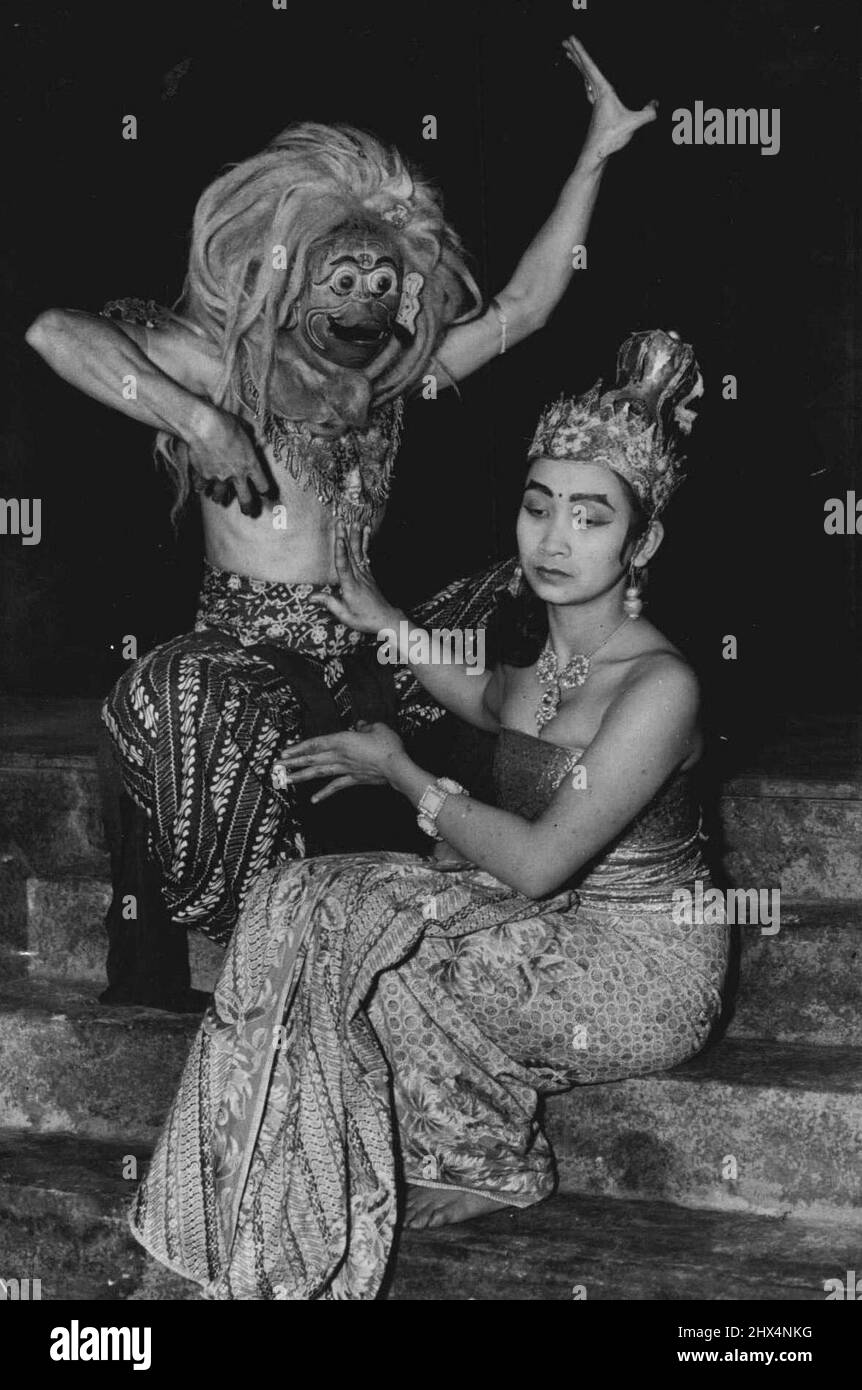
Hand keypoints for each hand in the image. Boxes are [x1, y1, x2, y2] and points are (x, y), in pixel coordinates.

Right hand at [185, 405, 275, 516]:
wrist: (203, 426)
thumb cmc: (225, 423)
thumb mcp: (243, 428)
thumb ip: (248, 438)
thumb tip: (250, 438)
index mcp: (251, 464)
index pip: (263, 485)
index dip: (265, 490)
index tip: (265, 493)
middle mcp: (236, 475)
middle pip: (245, 499)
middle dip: (248, 507)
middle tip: (248, 512)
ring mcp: (219, 477)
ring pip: (220, 496)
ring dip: (219, 496)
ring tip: (218, 497)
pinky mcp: (202, 475)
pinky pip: (201, 486)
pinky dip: (201, 486)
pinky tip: (200, 487)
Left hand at [272, 721, 407, 803]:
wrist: (397, 767)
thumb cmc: (388, 746)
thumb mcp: (377, 727)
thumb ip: (365, 725)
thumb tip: (360, 725)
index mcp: (342, 740)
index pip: (315, 743)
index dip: (298, 748)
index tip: (284, 752)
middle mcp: (339, 755)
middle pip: (312, 758)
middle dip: (293, 762)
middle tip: (277, 767)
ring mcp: (345, 769)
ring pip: (318, 772)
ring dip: (301, 776)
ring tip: (287, 780)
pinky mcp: (353, 780)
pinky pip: (335, 787)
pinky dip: (324, 793)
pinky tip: (314, 800)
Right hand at [311, 522, 401, 634]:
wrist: (386, 619)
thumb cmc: (364, 619)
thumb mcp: (344, 614)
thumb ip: (328, 603)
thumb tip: (310, 597)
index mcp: (350, 587)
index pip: (343, 567)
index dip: (341, 552)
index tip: (339, 539)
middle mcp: (359, 577)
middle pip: (351, 554)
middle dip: (345, 537)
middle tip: (341, 522)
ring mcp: (365, 574)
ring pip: (359, 552)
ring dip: (356, 536)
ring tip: (355, 522)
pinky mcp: (369, 573)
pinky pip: (366, 555)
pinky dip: (365, 542)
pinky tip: (366, 532)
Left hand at [564, 35, 657, 161]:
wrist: (595, 154)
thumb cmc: (610, 138)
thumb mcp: (633, 124)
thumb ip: (648, 113)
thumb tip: (656, 105)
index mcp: (603, 92)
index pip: (590, 66)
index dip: (581, 51)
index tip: (570, 39)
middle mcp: (596, 95)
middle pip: (584, 69)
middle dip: (575, 54)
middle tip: (565, 41)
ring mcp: (594, 104)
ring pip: (585, 78)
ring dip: (579, 65)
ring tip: (571, 56)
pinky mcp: (597, 112)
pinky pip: (590, 89)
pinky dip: (587, 80)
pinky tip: (588, 82)